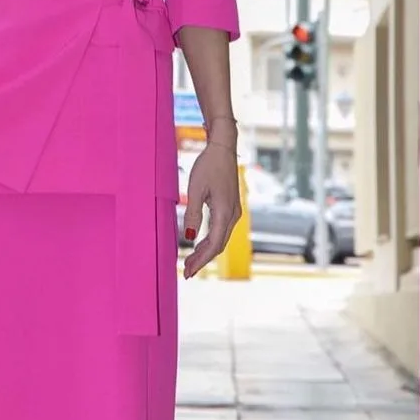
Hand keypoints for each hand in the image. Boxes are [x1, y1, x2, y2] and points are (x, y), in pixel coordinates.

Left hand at [181, 142, 241, 277]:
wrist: (223, 148)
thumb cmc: (208, 165)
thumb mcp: (196, 189)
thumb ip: (193, 214)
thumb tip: (190, 237)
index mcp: (225, 213)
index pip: (213, 245)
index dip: (201, 260)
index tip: (188, 272)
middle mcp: (233, 215)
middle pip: (218, 246)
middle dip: (202, 260)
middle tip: (186, 271)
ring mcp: (234, 211)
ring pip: (220, 239)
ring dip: (205, 251)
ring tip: (190, 261)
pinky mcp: (230, 207)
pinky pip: (221, 230)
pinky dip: (210, 240)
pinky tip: (199, 244)